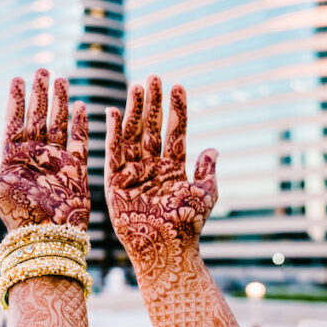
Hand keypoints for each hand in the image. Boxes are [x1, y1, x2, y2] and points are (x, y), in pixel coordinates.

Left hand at [0, 70, 88, 229]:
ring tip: (60, 79)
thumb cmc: (15, 214)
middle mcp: (35, 154)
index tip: (16, 78)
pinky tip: (81, 104)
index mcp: (14, 156)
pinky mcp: (76, 168)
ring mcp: (57, 159)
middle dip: (40, 93)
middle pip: (38, 116)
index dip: (17, 100)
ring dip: (60, 101)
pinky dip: (81, 123)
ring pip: (59, 123)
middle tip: (41, 69)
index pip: (15, 121)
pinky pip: (80, 140)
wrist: (44, 235)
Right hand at [105, 76, 217, 295]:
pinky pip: (113, 152)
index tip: (178, 85)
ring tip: (138, 85)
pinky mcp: (115, 181)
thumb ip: (207, 170)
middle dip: (154, 103)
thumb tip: (213, 148)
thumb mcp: (205, 195)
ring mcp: (133, 173)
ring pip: (134, 134)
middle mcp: (152, 167)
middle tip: (154, 76)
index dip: (176, 110)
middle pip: (152, 128)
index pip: (175, 132)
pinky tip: (116, 110)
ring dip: (135, 110)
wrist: (164, 249)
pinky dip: (114, 132)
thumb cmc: (187, 226)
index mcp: (174, 169)